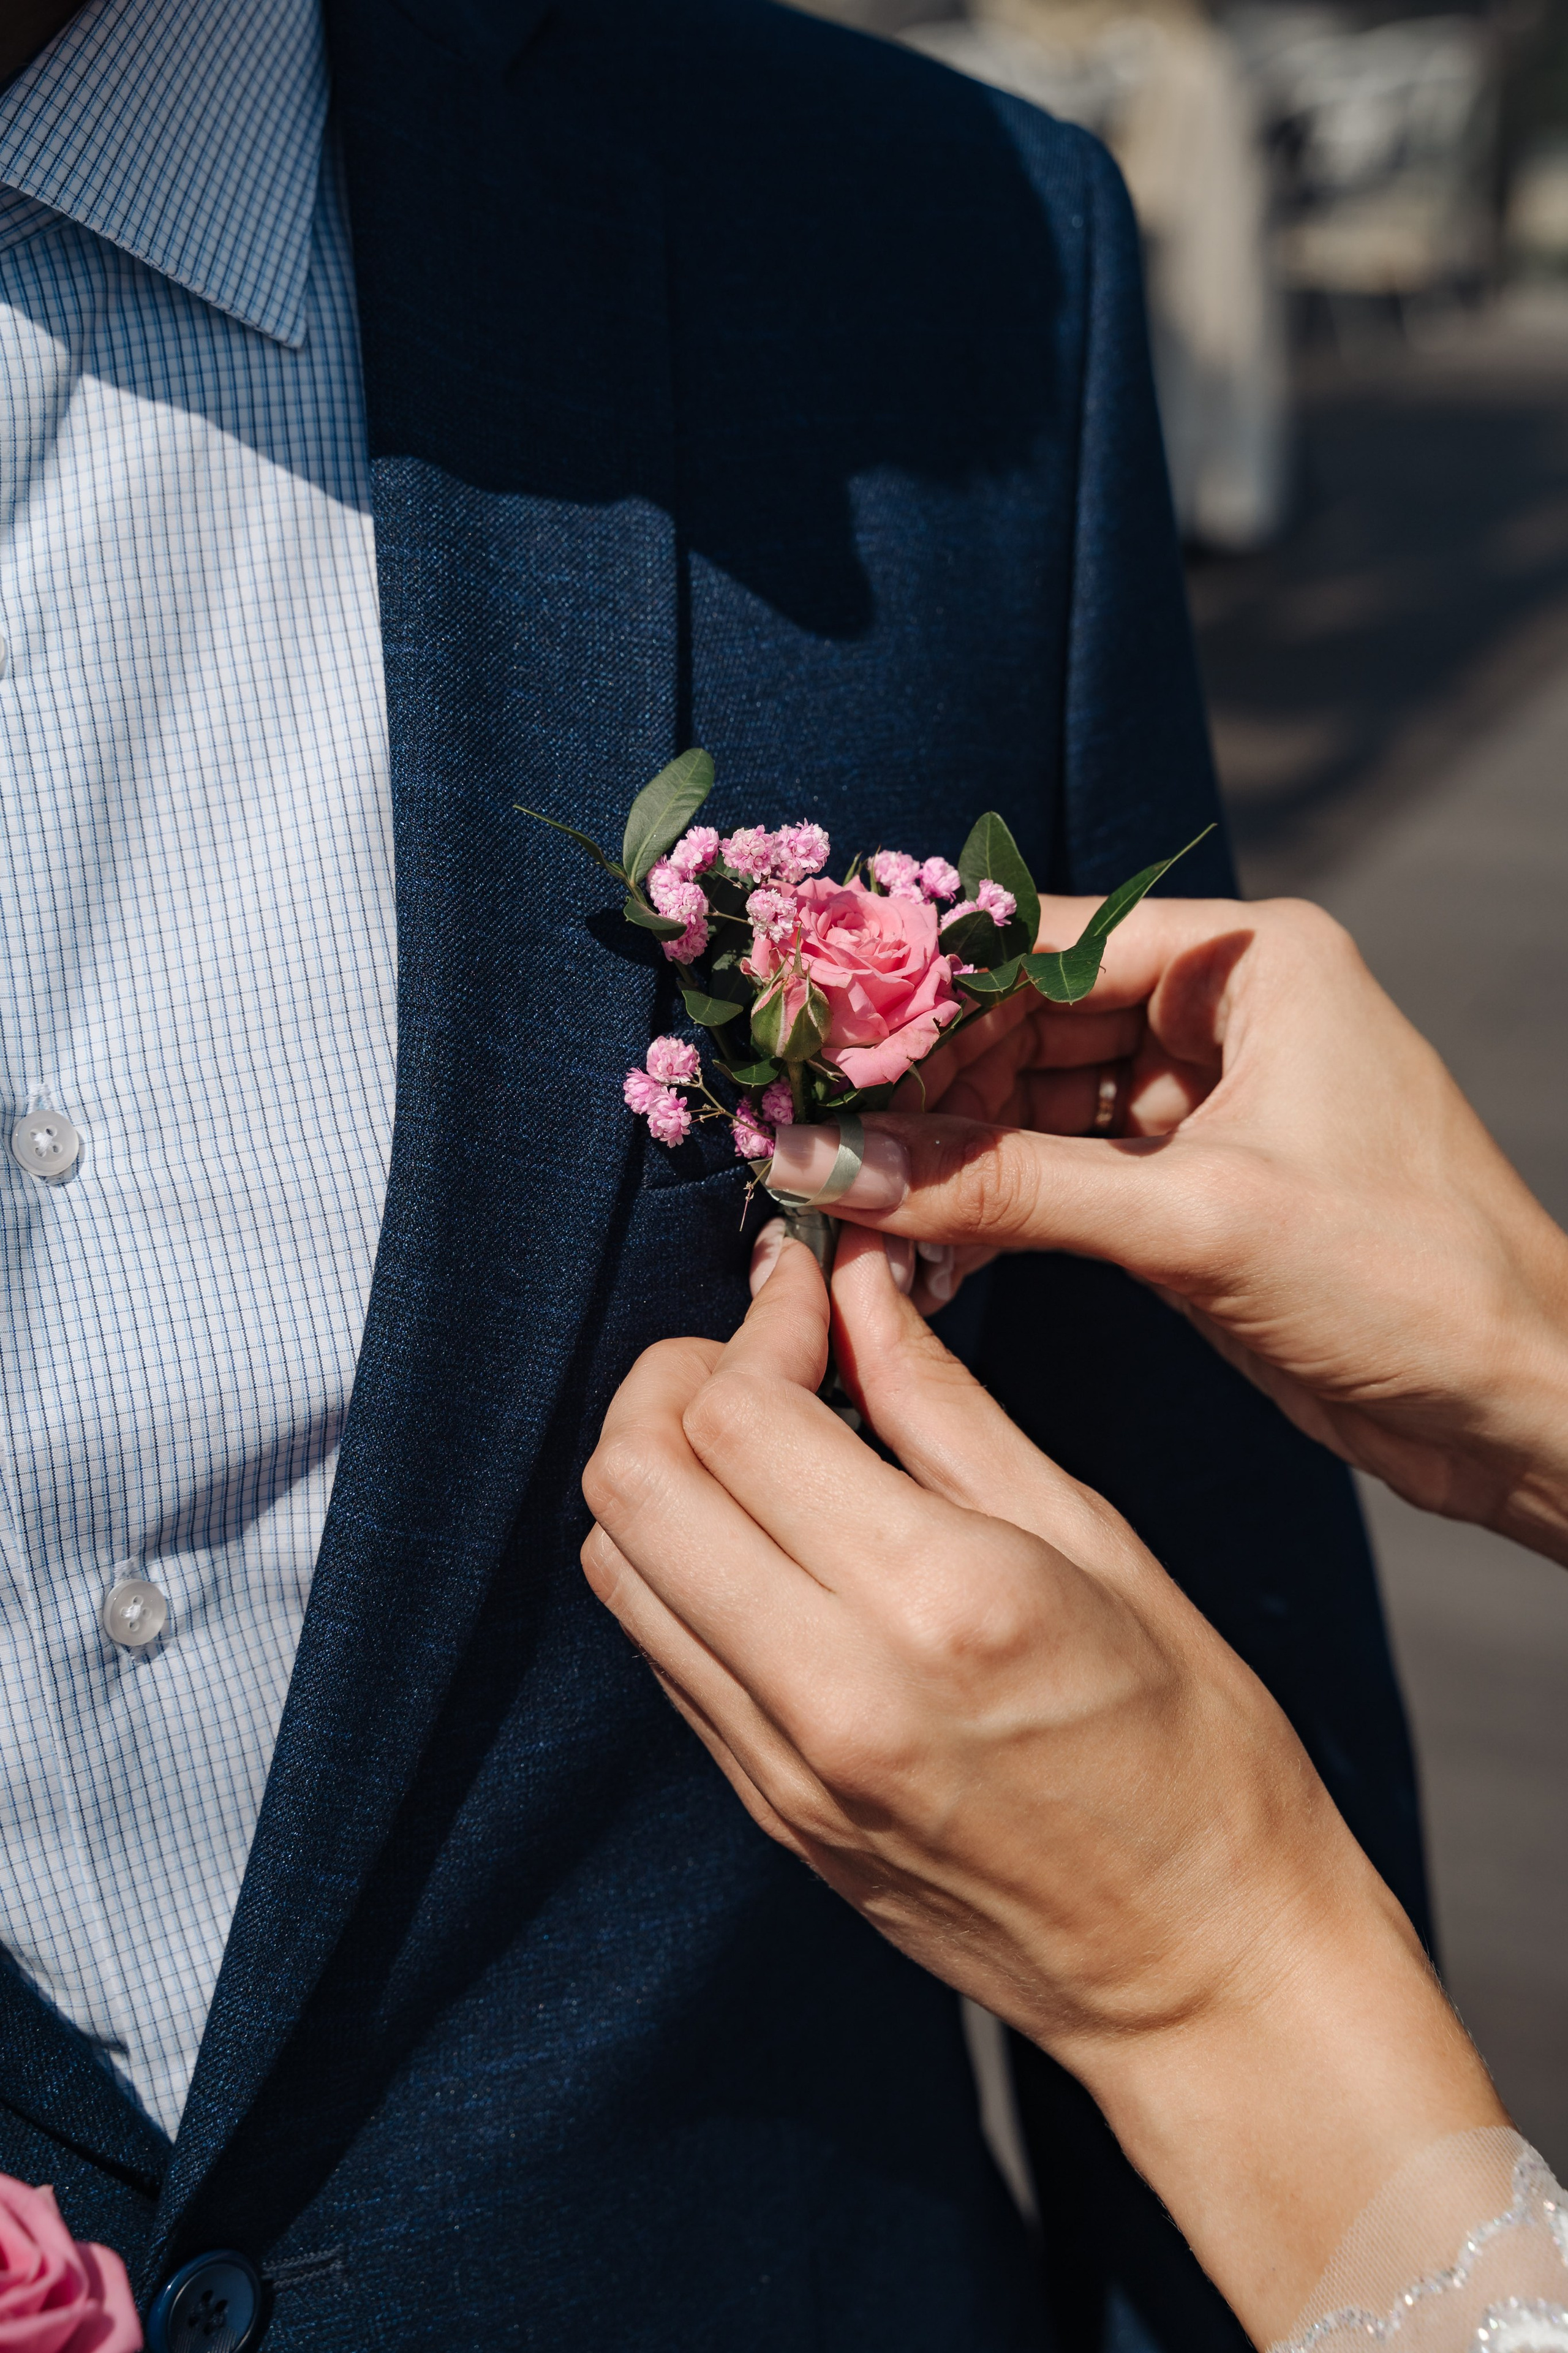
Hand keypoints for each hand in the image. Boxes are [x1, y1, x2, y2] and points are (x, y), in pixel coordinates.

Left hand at [581, 1228, 1501, 2342]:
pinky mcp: (763, 1808)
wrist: (1202, 1973)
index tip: (807, 1290)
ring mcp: (780, 1763)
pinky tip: (773, 1541)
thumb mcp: (1097, 1541)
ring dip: (664, 1472)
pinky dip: (684, 1563)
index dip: (757, 1323)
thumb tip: (856, 1286)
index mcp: (940, 1601)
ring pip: (617, 1564)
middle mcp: (831, 1687)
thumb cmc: (1195, 1750)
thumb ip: (943, 1407)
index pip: (737, 1417)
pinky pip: (661, 1648)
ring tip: (767, 1444)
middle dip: (676, 1382)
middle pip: (633, 1481)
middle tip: (768, 1356)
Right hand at [769, 896, 1567, 1562]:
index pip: (1045, 944)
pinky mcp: (1193, 1186)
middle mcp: (1225, 1010)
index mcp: (1251, 959)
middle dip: (923, 1086)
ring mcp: (1207, 1101)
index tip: (812, 1041)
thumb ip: (1001, 1188)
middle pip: (1026, 1022)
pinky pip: (1062, 1176)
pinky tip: (918, 1246)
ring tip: (847, 1204)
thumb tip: (828, 1163)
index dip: (922, 991)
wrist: (1518, 1406)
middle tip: (812, 1139)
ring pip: (1034, 1105)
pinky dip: (994, 1209)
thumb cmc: (1409, 1279)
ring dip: (947, 1156)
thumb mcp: (1193, 1222)